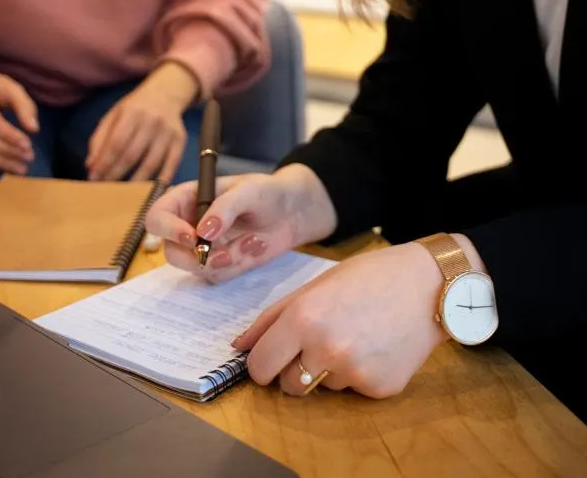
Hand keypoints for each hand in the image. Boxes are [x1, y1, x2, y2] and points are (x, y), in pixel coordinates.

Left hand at [86, 63, 196, 182]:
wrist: (166, 94)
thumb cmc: (135, 108)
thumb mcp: (114, 115)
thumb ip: (100, 139)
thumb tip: (91, 166)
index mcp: (133, 112)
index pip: (116, 143)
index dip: (104, 163)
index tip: (94, 178)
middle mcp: (152, 121)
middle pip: (132, 155)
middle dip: (115, 175)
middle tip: (104, 189)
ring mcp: (168, 132)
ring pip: (150, 165)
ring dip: (134, 182)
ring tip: (122, 194)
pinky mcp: (181, 142)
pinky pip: (170, 167)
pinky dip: (158, 182)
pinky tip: (147, 192)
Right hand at [145, 163, 336, 277]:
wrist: (294, 212)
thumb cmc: (268, 191)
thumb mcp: (249, 190)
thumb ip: (225, 208)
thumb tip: (202, 232)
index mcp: (187, 199)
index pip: (158, 217)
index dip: (168, 230)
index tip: (193, 238)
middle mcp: (189, 225)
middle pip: (170, 251)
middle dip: (195, 257)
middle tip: (224, 254)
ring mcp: (203, 248)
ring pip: (193, 268)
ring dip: (223, 261)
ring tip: (252, 241)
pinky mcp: (220, 265)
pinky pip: (216, 276)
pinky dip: (236, 266)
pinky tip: (255, 246)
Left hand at [233, 242, 445, 397]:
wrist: (427, 285)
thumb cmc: (369, 277)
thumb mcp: (315, 286)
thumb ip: (273, 318)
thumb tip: (239, 347)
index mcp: (303, 317)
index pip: (259, 366)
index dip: (262, 363)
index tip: (272, 357)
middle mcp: (325, 348)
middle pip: (288, 385)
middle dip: (295, 369)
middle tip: (318, 342)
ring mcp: (353, 371)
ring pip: (322, 388)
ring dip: (329, 370)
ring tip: (355, 336)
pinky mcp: (379, 388)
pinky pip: (354, 390)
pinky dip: (360, 373)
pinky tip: (377, 346)